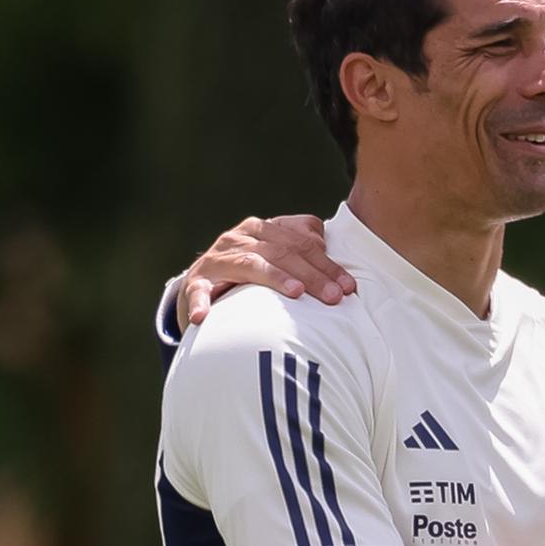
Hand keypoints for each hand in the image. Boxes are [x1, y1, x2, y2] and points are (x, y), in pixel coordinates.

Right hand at [179, 212, 352, 327]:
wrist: (202, 286)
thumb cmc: (250, 273)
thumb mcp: (276, 256)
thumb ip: (301, 247)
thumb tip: (325, 240)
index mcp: (262, 229)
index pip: (301, 243)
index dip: (327, 264)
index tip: (349, 287)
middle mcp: (239, 238)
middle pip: (282, 252)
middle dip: (311, 275)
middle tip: (333, 297)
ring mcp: (217, 259)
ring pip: (250, 263)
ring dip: (274, 278)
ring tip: (295, 293)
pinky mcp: (196, 282)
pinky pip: (199, 291)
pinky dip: (202, 302)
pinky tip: (206, 316)